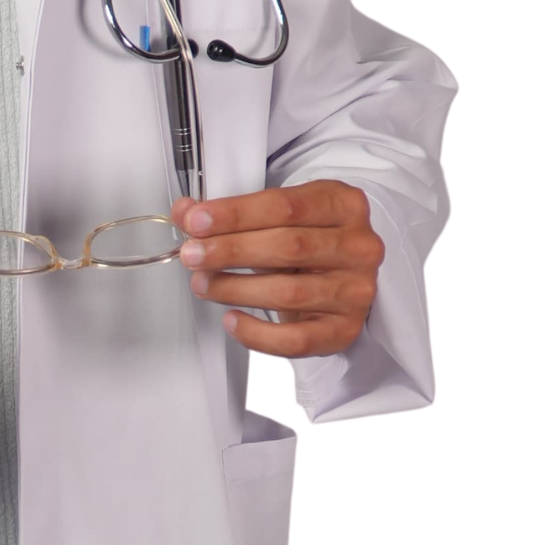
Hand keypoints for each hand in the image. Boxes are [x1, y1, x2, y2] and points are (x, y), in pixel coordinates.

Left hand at [174, 181, 382, 358]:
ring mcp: (355, 290)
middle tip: (193, 255)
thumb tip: (186, 213)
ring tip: (203, 284)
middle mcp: (359, 246)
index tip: (196, 221)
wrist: (339, 280)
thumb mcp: (277, 218)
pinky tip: (231, 320)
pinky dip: (257, 333)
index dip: (236, 214)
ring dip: (235, 288)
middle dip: (230, 250)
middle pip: (288, 246)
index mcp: (344, 205)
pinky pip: (296, 339)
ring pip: (289, 292)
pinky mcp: (344, 329)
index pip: (286, 205)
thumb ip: (232, 214)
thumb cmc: (308, 244)